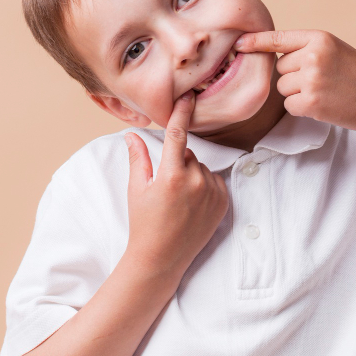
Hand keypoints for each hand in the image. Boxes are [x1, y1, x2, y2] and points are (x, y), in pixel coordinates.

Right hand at [123, 91, 228, 279]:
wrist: (161, 258)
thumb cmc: (143, 223)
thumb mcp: (136, 189)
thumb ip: (138, 158)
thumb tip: (132, 134)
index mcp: (171, 175)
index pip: (178, 134)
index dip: (182, 113)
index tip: (188, 97)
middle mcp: (195, 181)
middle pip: (188, 154)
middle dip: (177, 162)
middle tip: (165, 186)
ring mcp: (212, 192)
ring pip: (201, 167)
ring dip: (191, 174)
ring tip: (178, 199)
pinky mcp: (223, 202)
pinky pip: (214, 181)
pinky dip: (204, 186)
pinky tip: (191, 204)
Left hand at [234, 29, 355, 131]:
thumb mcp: (333, 48)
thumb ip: (305, 47)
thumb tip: (271, 52)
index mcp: (318, 38)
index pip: (278, 38)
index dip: (256, 42)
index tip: (239, 44)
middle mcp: (313, 56)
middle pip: (279, 67)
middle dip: (292, 75)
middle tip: (320, 80)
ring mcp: (311, 79)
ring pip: (282, 87)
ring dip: (296, 93)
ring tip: (323, 91)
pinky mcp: (311, 102)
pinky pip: (289, 104)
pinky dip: (301, 108)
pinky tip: (322, 104)